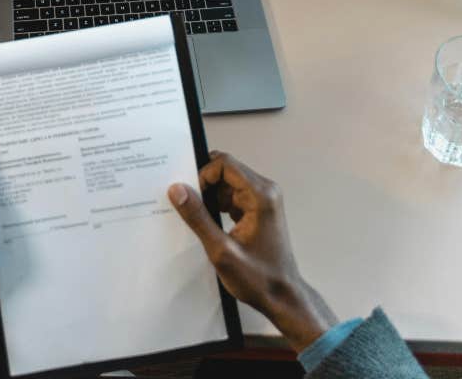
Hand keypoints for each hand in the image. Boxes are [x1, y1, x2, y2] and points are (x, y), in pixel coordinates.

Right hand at [168, 152, 336, 352]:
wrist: (283, 297)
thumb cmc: (260, 279)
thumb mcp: (221, 250)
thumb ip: (198, 217)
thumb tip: (178, 190)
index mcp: (261, 196)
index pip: (225, 164)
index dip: (203, 174)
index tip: (190, 194)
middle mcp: (266, 191)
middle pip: (226, 170)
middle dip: (205, 184)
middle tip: (191, 205)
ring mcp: (264, 199)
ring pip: (228, 182)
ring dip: (212, 195)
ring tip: (202, 219)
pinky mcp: (260, 208)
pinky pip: (234, 194)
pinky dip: (220, 204)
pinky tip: (212, 222)